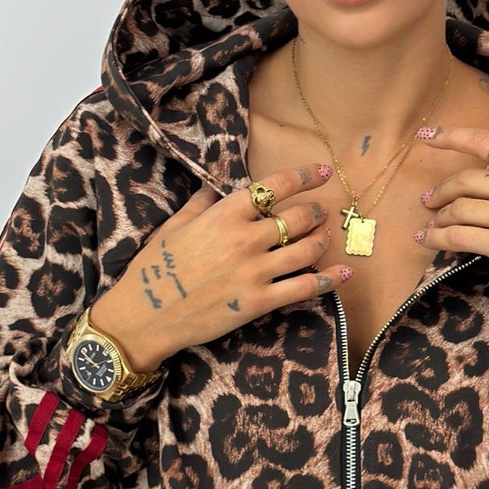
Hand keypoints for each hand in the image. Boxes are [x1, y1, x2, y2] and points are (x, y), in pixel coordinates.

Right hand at [88, 163, 351, 370]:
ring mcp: (255, 272)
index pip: (273, 187)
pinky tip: (343, 273)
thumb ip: (201, 204)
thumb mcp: (174, 226)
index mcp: (224, 215)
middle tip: (321, 212)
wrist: (145, 315)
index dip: (304, 177)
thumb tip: (216, 187)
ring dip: (322, 240)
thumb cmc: (154, 268)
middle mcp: (245, 239)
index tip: (323, 172)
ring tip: (326, 236)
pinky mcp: (259, 302)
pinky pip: (304, 288)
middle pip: (298, 218)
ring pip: (307, 249)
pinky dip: (329, 280)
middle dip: (316, 212)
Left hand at [414, 126, 488, 305]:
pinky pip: (459, 236)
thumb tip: (488, 182)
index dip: (450, 136)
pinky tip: (427, 240)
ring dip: (437, 218)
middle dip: (440, 190)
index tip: (426, 135)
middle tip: (428, 200)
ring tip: (430, 225)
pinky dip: (437, 238)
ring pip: (458, 209)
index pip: (486, 142)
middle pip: (465, 180)